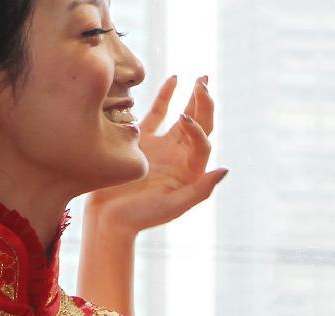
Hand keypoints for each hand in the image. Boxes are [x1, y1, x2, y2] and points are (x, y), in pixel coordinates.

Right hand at [87, 75, 225, 235]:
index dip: (197, 129)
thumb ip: (200, 190)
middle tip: (204, 82)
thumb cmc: (141, 217)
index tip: (183, 118)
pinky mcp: (143, 141)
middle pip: (199, 125)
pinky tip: (175, 78)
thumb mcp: (173, 206)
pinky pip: (157, 114)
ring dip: (192, 98)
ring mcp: (162, 147)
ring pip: (181, 117)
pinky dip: (166, 97)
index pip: (202, 142)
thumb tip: (225, 169)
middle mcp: (180, 157)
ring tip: (201, 79)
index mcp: (190, 171)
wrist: (109, 218)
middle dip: (204, 103)